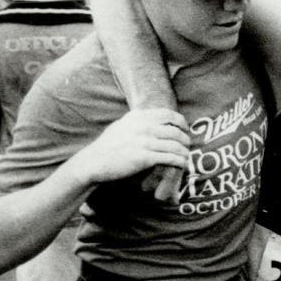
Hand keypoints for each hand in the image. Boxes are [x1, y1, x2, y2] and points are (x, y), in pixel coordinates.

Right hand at [71, 108, 190, 188]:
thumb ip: (138, 121)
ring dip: (184, 153)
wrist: (93, 162)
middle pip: (175, 131)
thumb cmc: (108, 146)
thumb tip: (156, 120)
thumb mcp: (122, 126)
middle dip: (185, 140)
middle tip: (188, 146)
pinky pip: (171, 158)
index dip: (181, 122)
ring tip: (186, 157)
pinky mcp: (145, 157)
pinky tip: (182, 165)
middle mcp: (142, 126)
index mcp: (138, 116)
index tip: (186, 129)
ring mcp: (144, 142)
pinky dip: (180, 162)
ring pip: (176, 146)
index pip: (168, 115)